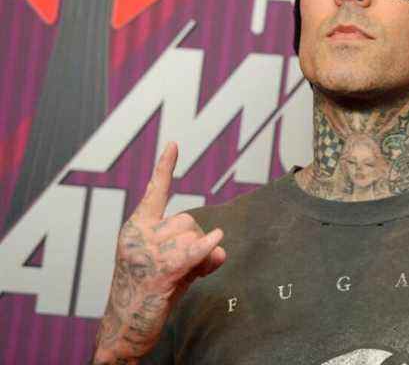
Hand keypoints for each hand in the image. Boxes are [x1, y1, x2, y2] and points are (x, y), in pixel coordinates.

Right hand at [92, 142, 225, 363]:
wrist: (125, 328)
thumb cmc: (150, 295)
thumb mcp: (173, 265)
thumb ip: (196, 251)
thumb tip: (220, 248)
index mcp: (137, 227)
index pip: (155, 192)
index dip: (166, 168)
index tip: (175, 143)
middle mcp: (138, 234)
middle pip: (188, 220)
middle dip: (197, 241)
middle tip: (188, 267)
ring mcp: (146, 251)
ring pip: (194, 237)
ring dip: (200, 256)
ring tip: (185, 277)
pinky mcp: (159, 270)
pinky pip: (191, 252)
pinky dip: (206, 248)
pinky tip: (217, 243)